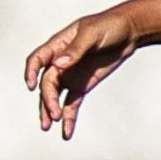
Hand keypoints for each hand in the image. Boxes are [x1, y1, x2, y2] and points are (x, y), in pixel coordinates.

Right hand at [24, 8, 139, 140]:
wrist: (129, 32)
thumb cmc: (109, 26)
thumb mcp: (93, 34)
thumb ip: (75, 50)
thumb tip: (58, 65)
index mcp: (58, 46)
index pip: (37, 60)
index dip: (31, 72)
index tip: (32, 87)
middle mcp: (60, 63)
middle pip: (47, 84)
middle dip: (48, 100)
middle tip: (55, 115)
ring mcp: (70, 76)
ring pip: (54, 97)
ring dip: (50, 111)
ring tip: (49, 127)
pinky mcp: (82, 87)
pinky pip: (71, 104)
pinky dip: (69, 118)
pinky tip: (66, 133)